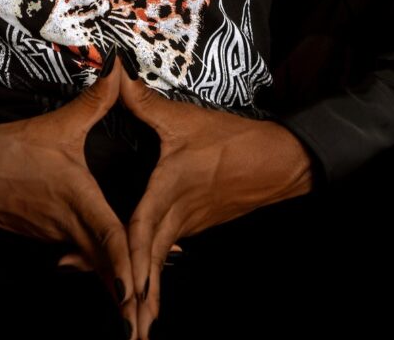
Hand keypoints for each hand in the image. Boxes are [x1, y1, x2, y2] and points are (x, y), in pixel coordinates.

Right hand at [0, 50, 137, 333]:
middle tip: (147, 318)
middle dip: (126, 293)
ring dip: (113, 281)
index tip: (142, 289)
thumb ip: (94, 102)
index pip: (108, 237)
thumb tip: (118, 73)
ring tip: (141, 299)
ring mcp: (53, 234)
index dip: (127, 264)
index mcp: (75, 200)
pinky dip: (95, 266)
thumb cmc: (9, 148)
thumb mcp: (57, 123)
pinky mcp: (43, 234)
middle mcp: (66, 224)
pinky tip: (110, 269)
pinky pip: (75, 254)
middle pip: (103, 266)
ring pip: (90, 263)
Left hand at [117, 63, 314, 338]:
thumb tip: (115, 78)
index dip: (125, 257)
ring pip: (157, 260)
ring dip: (140, 286)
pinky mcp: (195, 224)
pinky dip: (150, 268)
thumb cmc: (233, 142)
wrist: (278, 162)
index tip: (118, 287)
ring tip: (127, 316)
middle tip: (120, 324)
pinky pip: (166, 250)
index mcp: (170, 192)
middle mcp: (177, 216)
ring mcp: (188, 225)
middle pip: (146, 260)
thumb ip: (145, 102)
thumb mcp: (185, 119)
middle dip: (130, 292)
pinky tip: (139, 279)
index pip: (140, 230)